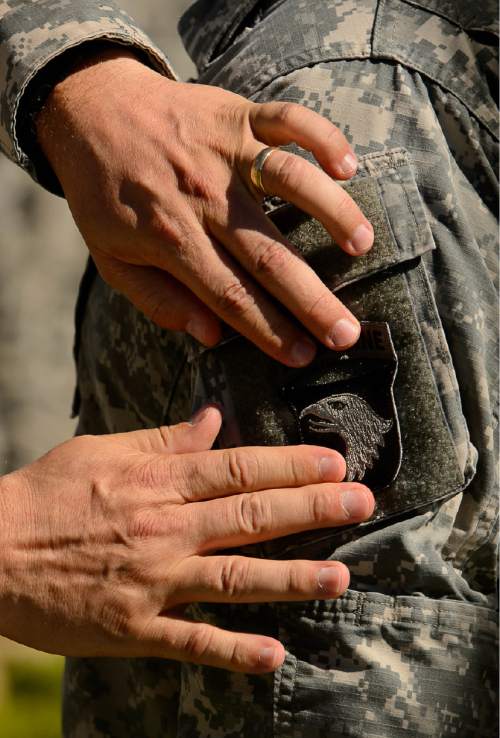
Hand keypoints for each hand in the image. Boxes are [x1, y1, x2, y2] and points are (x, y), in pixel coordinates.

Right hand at [0, 407, 373, 672]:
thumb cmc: (47, 493)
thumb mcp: (103, 451)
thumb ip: (165, 441)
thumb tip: (213, 421)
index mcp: (158, 484)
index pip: (238, 469)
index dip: (291, 466)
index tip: (334, 463)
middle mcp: (164, 530)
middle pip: (250, 517)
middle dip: (312, 510)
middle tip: (362, 503)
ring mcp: (151, 582)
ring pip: (233, 578)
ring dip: (291, 578)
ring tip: (341, 575)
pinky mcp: (132, 628)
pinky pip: (189, 641)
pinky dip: (231, 650)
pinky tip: (273, 654)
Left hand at [37, 49, 373, 366]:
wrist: (92, 112)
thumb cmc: (105, 195)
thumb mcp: (110, 259)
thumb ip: (158, 301)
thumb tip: (211, 336)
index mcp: (171, 238)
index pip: (231, 295)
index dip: (268, 330)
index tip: (303, 357)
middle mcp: (204, 197)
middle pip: (267, 255)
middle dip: (311, 300)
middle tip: (347, 333)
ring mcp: (223, 151)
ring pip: (289, 181)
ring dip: (331, 213)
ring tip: (362, 246)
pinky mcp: (236, 113)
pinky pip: (287, 119)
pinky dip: (321, 136)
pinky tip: (348, 166)